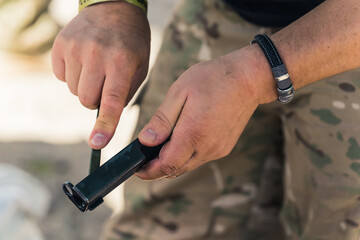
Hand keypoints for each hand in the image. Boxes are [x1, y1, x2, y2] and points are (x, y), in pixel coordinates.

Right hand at [51, 2, 149, 148]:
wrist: (114, 8)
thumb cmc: (132, 43)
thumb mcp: (139, 67)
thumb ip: (124, 93)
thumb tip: (107, 118)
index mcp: (121, 61)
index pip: (111, 101)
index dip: (106, 125)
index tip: (98, 143)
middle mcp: (96, 54)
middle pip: (87, 100)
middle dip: (96, 101)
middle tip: (105, 84)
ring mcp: (75, 48)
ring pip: (73, 90)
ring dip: (85, 87)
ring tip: (96, 68)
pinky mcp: (60, 44)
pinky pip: (61, 76)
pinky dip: (72, 75)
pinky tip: (84, 60)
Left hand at [136, 47, 261, 179]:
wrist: (248, 78)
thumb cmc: (213, 79)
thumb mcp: (180, 92)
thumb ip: (162, 119)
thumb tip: (145, 141)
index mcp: (193, 134)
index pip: (167, 166)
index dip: (149, 171)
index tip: (136, 169)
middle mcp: (207, 147)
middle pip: (176, 170)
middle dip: (157, 168)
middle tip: (144, 158)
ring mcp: (218, 149)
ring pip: (188, 165)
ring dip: (172, 161)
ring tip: (160, 146)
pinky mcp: (225, 147)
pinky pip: (200, 158)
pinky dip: (186, 155)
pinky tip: (182, 139)